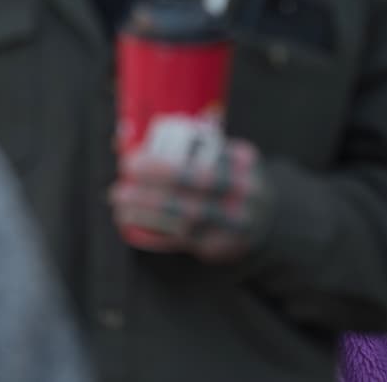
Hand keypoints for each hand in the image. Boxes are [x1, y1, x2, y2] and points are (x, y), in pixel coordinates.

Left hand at [110, 138, 270, 263]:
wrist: (266, 219)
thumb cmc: (227, 180)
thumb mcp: (220, 156)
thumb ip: (183, 145)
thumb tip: (122, 139)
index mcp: (242, 160)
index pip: (200, 155)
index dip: (164, 160)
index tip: (132, 160)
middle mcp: (245, 190)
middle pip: (196, 185)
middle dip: (154, 184)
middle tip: (120, 184)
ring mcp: (237, 221)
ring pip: (189, 216)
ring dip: (149, 212)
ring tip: (121, 205)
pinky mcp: (223, 247)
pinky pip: (186, 241)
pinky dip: (156, 234)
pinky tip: (134, 226)